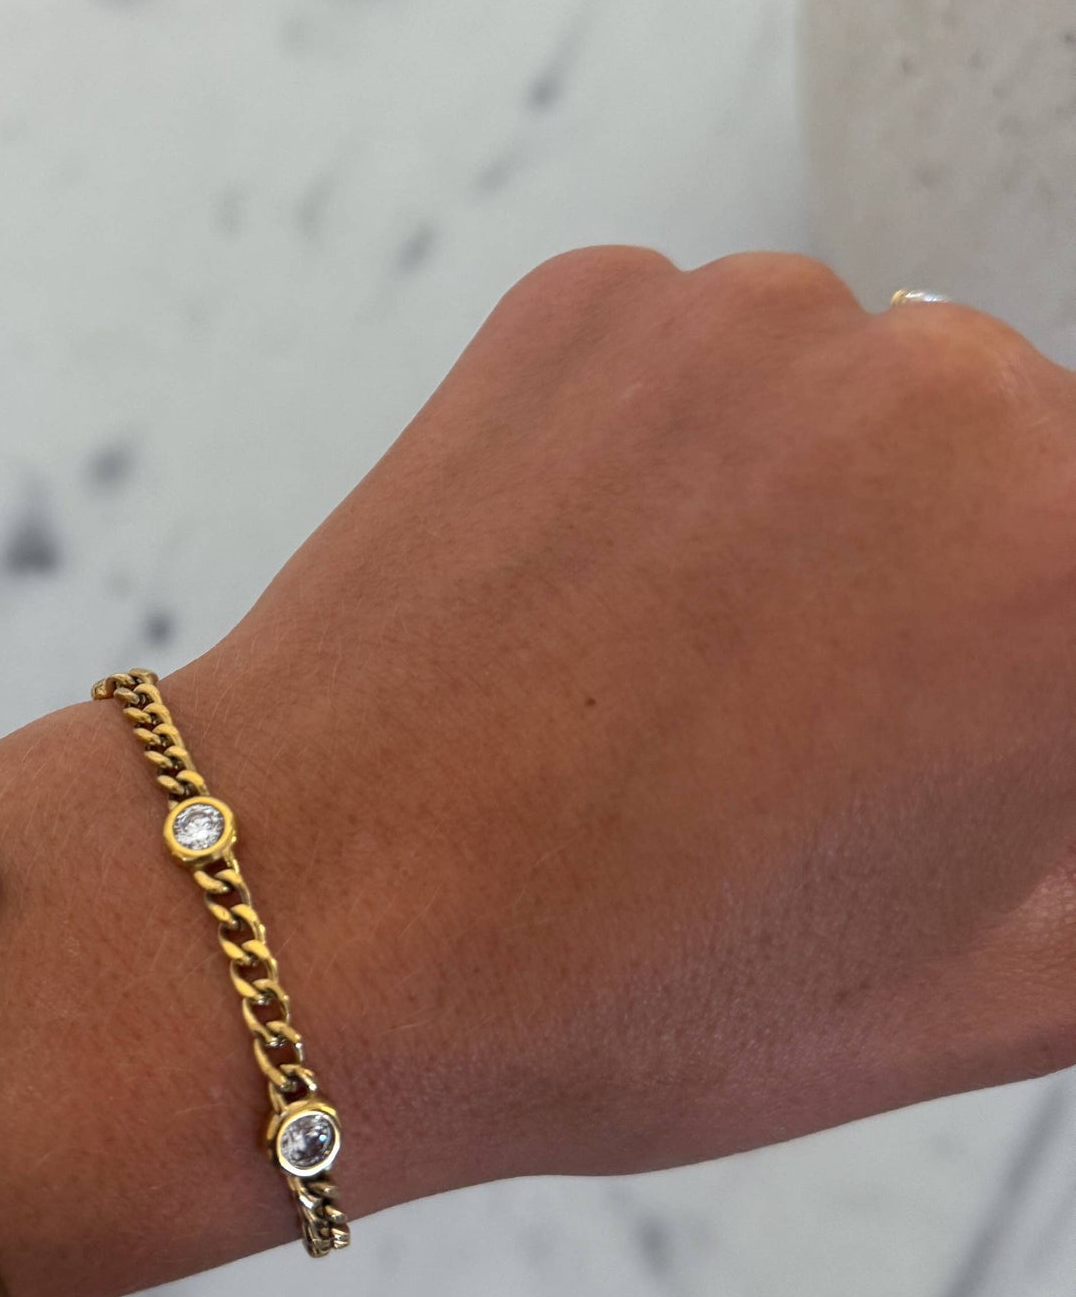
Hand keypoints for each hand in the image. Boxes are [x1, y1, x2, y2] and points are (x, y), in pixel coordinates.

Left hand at [0, 245, 1075, 1296]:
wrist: (297, 914)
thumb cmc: (626, 988)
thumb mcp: (983, 997)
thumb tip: (1062, 756)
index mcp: (1068, 564)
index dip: (1022, 688)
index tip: (955, 744)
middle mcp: (944, 387)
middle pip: (1021, 468)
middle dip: (961, 586)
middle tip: (820, 737)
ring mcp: (748, 317)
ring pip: (862, 402)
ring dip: (825, 506)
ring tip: (686, 676)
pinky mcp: (590, 299)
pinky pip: (704, 363)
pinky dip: (681, 453)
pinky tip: (597, 595)